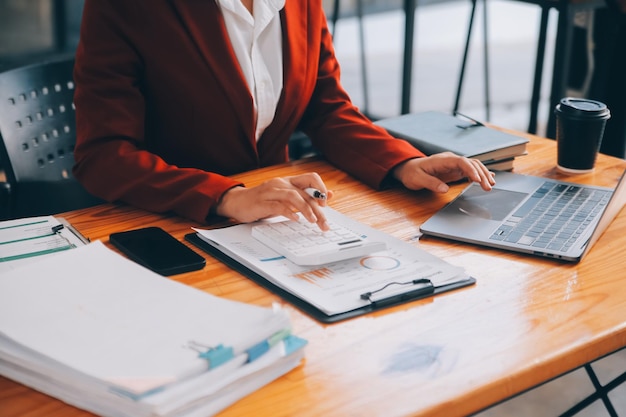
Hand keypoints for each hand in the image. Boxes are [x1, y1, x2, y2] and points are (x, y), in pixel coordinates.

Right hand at [215, 172, 333, 229]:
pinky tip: (295, 219)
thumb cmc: (263, 201)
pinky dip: (288, 212)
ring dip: (305, 209)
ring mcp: (270, 192)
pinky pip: (278, 205)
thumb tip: (329, 195)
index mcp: (288, 181)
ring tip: (313, 221)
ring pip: (293, 196)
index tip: (325, 204)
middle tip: (324, 223)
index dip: (321, 189)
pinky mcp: (261, 202)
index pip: (311, 177)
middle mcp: (281, 183)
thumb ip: (305, 195)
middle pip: (305, 193)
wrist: (237, 202)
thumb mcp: (286, 197)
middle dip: (317, 209)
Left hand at [392, 152, 495, 192]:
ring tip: (490, 185)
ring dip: (483, 174)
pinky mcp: (455, 170)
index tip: (478, 180)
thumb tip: (444, 189)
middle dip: (481, 174)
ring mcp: (454, 164)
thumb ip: (430, 183)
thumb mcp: (417, 179)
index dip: (471, 170)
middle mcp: (450, 160)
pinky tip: (489, 179)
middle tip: (488, 187)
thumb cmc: (412, 173)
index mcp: (442, 160)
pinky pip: (470, 170)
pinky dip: (480, 174)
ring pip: (473, 166)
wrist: (408, 168)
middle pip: (471, 163)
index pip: (461, 161)